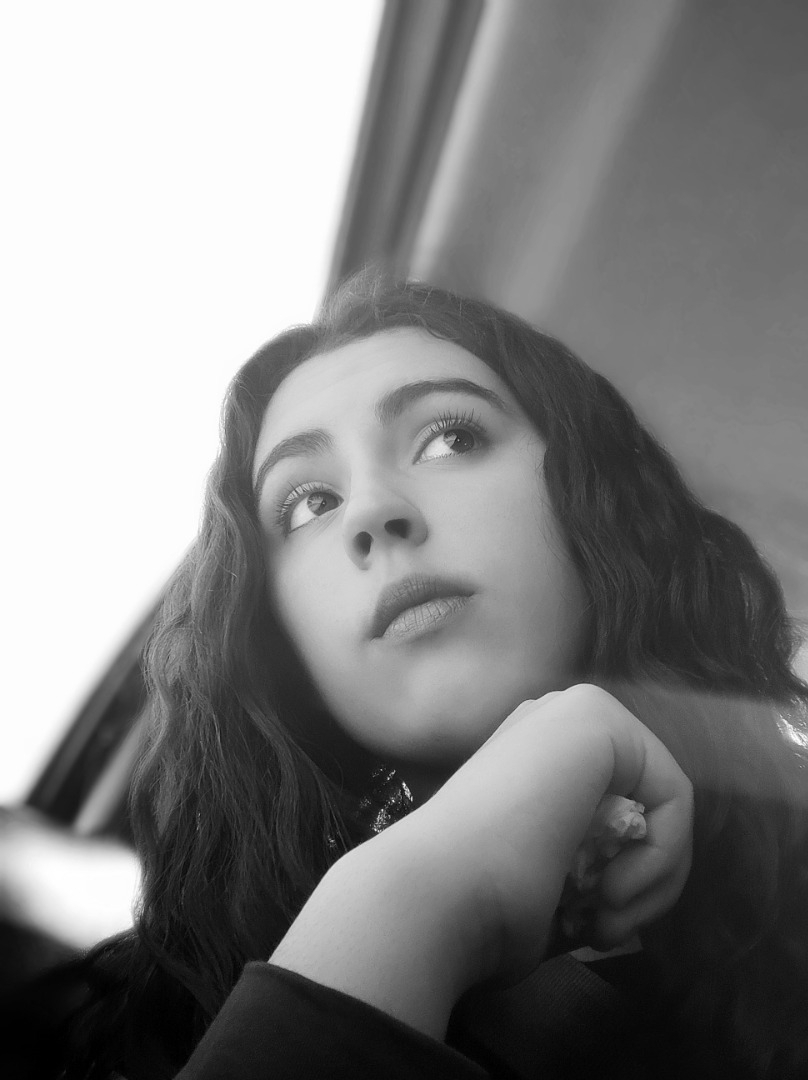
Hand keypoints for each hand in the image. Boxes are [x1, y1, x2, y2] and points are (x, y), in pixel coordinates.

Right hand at [270, 684, 692, 1039]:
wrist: (435, 893)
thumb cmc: (475, 903)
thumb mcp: (546, 880)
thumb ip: (587, 862)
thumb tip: (620, 879)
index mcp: (529, 756)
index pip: (620, 811)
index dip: (625, 877)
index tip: (597, 927)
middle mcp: (549, 719)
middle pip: (646, 803)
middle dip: (641, 876)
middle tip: (607, 927)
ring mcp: (570, 709)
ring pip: (663, 804)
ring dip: (651, 879)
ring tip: (606, 919)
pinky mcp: (597, 716)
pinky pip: (673, 796)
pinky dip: (661, 857)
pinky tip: (612, 889)